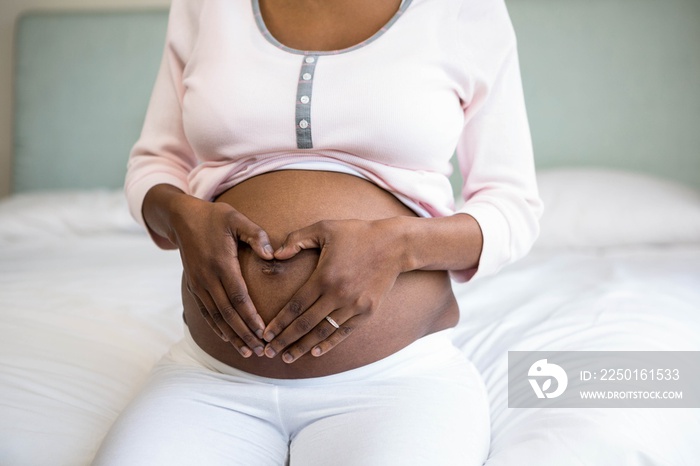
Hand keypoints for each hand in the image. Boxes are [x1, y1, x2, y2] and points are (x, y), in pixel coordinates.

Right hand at [164, 193, 273, 356]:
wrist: (182, 218)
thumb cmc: (214, 217)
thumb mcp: (236, 218)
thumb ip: (255, 234)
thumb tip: (272, 254)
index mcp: (221, 263)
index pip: (238, 297)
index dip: (251, 317)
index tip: (264, 332)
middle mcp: (208, 278)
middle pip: (228, 313)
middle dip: (244, 334)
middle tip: (261, 350)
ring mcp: (199, 284)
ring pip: (216, 317)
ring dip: (232, 336)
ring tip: (247, 351)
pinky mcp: (194, 286)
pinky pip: (206, 312)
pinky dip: (217, 328)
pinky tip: (227, 339)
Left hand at [262, 218, 405, 362]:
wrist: (394, 244)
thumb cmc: (357, 233)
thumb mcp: (324, 228)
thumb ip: (296, 239)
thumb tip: (275, 254)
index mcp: (324, 276)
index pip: (295, 306)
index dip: (279, 323)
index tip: (265, 334)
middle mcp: (337, 294)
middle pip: (305, 324)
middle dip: (285, 340)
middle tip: (268, 352)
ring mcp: (354, 305)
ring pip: (323, 332)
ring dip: (303, 346)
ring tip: (288, 357)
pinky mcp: (367, 311)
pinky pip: (344, 332)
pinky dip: (329, 344)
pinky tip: (315, 352)